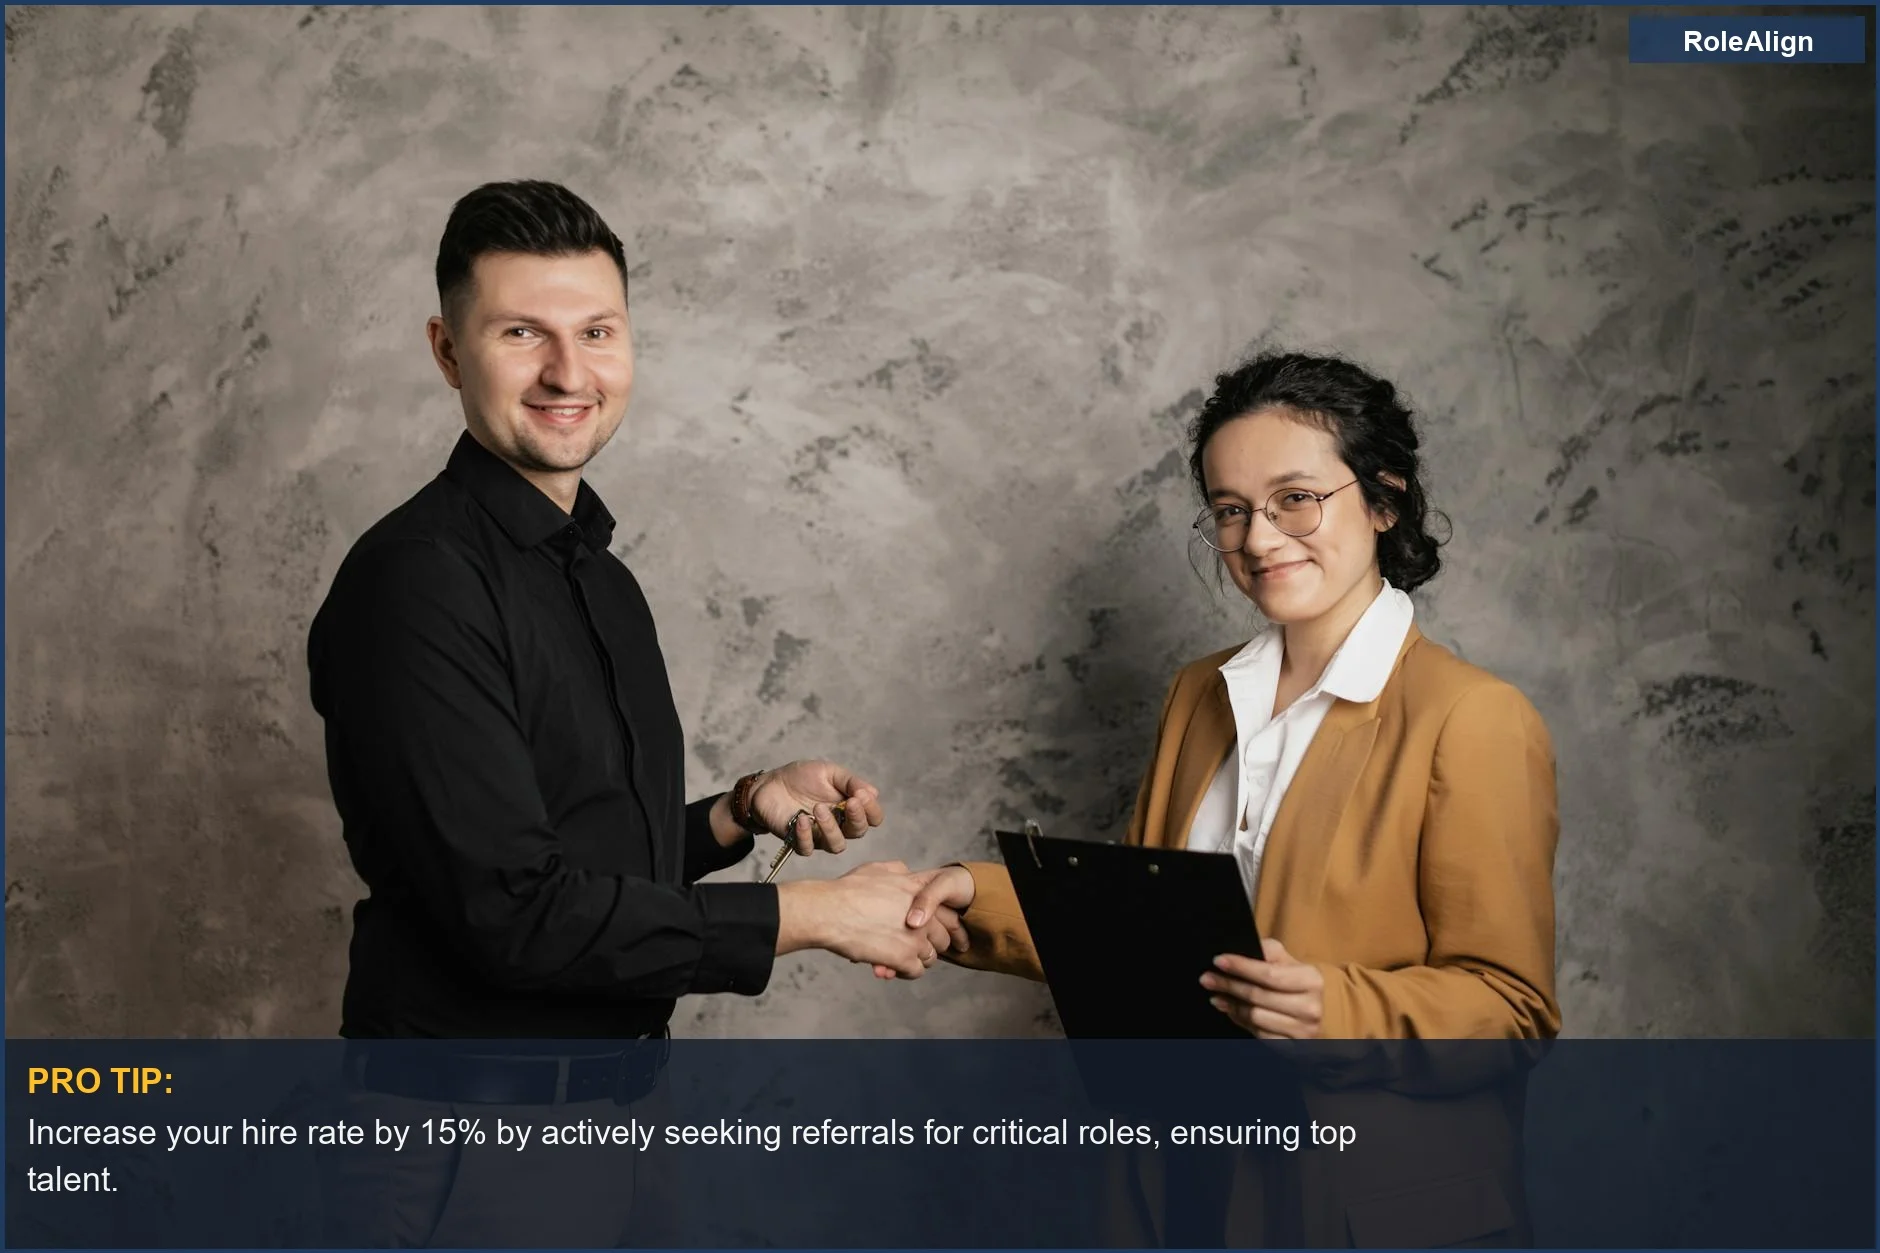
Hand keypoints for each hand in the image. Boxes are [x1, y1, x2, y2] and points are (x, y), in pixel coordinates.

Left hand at [751, 760, 884, 855]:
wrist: (769, 783)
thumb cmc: (801, 777)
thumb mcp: (827, 772)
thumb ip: (850, 782)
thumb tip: (874, 793)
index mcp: (849, 807)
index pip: (873, 817)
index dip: (872, 810)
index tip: (861, 795)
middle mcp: (839, 824)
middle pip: (858, 832)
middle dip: (857, 818)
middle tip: (849, 802)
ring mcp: (819, 835)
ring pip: (836, 845)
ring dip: (831, 828)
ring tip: (818, 809)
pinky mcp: (798, 841)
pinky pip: (807, 848)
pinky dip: (806, 835)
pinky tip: (800, 819)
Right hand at [775, 861, 956, 979]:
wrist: (828, 911)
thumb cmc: (846, 891)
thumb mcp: (875, 869)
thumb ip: (896, 870)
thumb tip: (905, 871)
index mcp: (918, 891)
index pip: (948, 909)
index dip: (948, 923)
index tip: (945, 932)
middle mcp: (923, 913)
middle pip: (943, 935)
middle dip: (932, 944)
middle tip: (917, 948)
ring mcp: (915, 937)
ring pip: (931, 956)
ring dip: (918, 960)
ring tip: (901, 960)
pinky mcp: (903, 958)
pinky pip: (916, 971)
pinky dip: (905, 973)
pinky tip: (892, 969)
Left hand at [1200, 938, 1324, 1038]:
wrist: (1311, 1013)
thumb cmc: (1293, 984)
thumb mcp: (1285, 962)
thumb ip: (1267, 951)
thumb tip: (1239, 952)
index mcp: (1311, 980)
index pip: (1268, 974)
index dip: (1241, 967)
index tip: (1218, 961)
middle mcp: (1311, 1007)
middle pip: (1258, 996)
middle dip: (1229, 986)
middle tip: (1207, 979)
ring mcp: (1304, 1031)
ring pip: (1256, 1017)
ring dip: (1232, 1006)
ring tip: (1218, 997)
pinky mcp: (1294, 1049)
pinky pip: (1259, 1035)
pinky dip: (1242, 1022)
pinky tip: (1232, 1012)